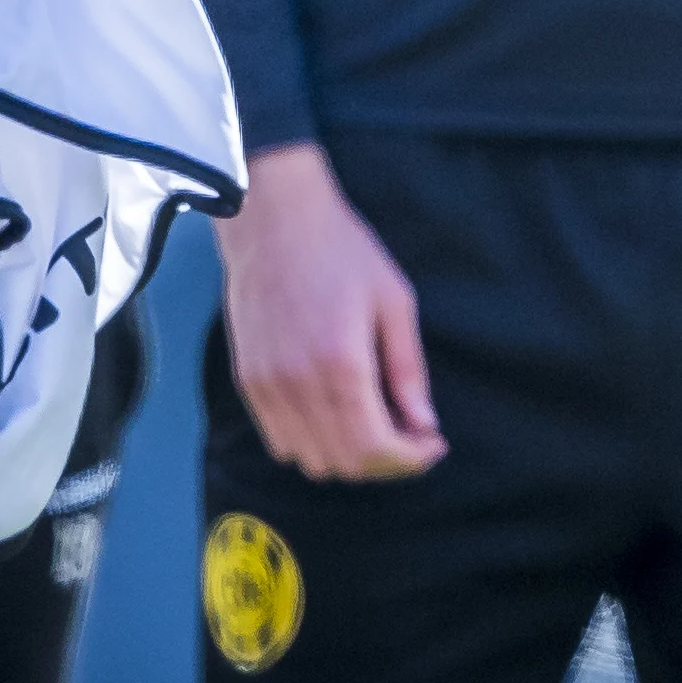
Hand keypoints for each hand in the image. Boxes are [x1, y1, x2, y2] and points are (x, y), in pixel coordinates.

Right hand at [214, 143, 444, 480]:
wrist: (274, 220)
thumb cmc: (340, 251)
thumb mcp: (394, 300)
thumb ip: (408, 370)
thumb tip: (424, 425)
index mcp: (340, 362)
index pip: (375, 447)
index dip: (411, 459)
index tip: (433, 444)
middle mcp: (297, 383)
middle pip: (345, 462)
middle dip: (387, 461)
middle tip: (411, 434)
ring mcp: (266, 386)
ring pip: (311, 459)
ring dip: (349, 455)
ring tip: (376, 423)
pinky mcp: (248, 381)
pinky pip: (280, 441)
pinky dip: (313, 443)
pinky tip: (336, 412)